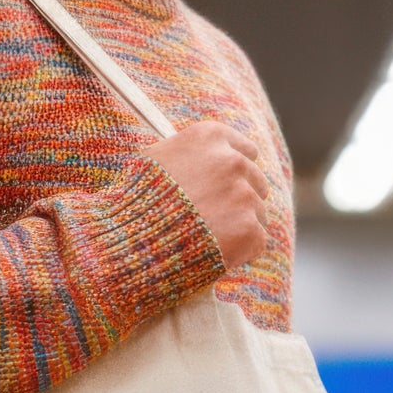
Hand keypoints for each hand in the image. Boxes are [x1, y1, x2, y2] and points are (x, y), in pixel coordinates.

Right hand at [147, 120, 269, 269]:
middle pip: (256, 181)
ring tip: (210, 240)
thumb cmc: (135, 202)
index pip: (246, 151)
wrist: (134, 242)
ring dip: (241, 226)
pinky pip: (256, 241)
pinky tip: (216, 255)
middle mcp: (231, 161)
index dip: (236, 173)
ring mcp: (243, 196)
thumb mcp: (152, 161)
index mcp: (210, 137)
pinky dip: (241, 251)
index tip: (228, 188)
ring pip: (258, 212)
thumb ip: (182, 153)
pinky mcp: (249, 229)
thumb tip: (194, 158)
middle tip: (219, 219)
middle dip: (241, 199)